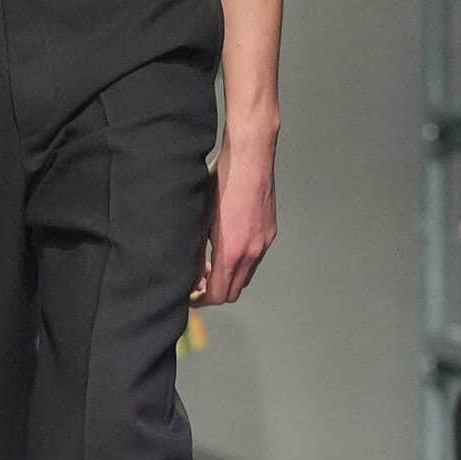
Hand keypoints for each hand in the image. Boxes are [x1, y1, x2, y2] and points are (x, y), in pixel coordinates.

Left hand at [200, 132, 277, 306]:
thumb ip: (195, 252)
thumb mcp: (198, 219)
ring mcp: (264, 242)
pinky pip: (255, 257)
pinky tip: (228, 244)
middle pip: (234, 290)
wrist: (249, 159)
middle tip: (199, 281)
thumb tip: (190, 274)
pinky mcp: (270, 231)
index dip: (203, 299)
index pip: (219, 294)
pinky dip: (241, 260)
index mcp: (232, 252)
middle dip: (216, 291)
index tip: (191, 295)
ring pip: (246, 274)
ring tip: (212, 262)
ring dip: (229, 275)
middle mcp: (252, 252)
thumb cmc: (220, 183)